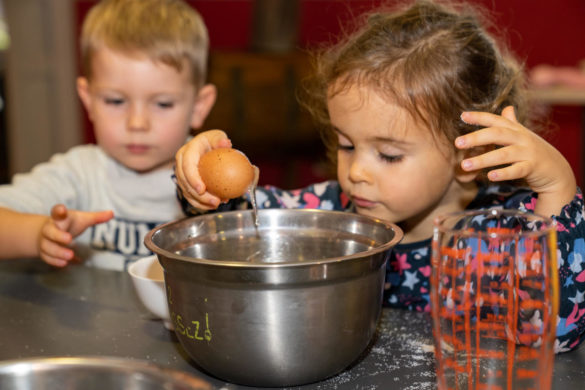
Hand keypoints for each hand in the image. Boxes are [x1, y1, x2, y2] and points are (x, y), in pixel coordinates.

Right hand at [39, 204, 113, 266]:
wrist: (48, 233)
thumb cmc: (69, 224)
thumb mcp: (83, 219)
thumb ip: (96, 217)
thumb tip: (112, 213)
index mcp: (59, 218)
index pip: (56, 212)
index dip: (58, 210)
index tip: (62, 210)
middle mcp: (50, 228)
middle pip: (49, 231)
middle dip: (58, 235)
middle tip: (69, 239)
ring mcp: (45, 241)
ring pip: (47, 246)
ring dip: (58, 252)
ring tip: (70, 255)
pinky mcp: (44, 252)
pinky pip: (47, 257)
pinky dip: (55, 261)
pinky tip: (65, 263)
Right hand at [174, 129, 231, 210]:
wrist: (205, 147)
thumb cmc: (212, 142)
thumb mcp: (217, 137)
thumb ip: (220, 140)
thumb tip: (226, 143)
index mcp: (187, 151)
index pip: (187, 166)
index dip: (193, 179)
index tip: (202, 190)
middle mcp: (181, 162)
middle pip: (184, 182)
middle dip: (198, 195)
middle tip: (214, 201)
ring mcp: (181, 174)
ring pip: (186, 191)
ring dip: (200, 202)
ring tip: (216, 205)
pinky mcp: (184, 183)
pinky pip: (190, 196)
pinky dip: (200, 203)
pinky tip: (212, 206)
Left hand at [455, 106, 576, 215]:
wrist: (556, 169)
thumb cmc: (532, 151)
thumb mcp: (522, 135)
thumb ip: (511, 123)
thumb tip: (506, 107)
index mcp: (515, 130)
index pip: (496, 120)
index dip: (480, 117)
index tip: (462, 116)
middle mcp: (521, 138)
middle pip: (497, 134)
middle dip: (476, 138)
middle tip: (457, 143)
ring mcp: (528, 152)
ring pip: (503, 154)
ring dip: (483, 160)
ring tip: (464, 165)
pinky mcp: (533, 168)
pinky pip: (517, 170)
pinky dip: (504, 173)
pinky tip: (490, 176)